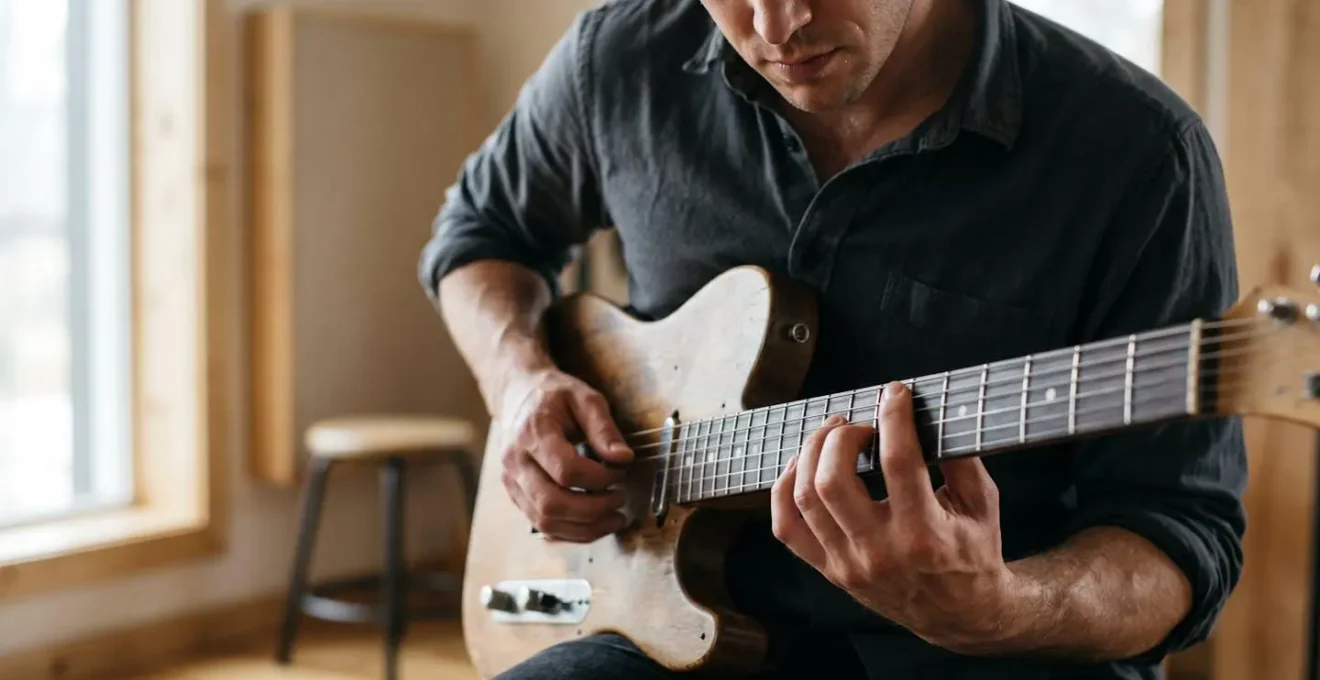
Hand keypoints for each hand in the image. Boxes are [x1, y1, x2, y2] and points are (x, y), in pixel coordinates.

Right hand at [498, 369, 632, 542]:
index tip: (620, 472)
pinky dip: (571, 531)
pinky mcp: (515, 495)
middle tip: (620, 500)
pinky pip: (542, 524)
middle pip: (552, 503)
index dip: (599, 479)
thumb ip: (604, 428)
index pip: (565, 470)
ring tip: (614, 518)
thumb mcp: (585, 398)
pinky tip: (594, 524)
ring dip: (584, 528)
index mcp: (533, 432)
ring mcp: (511, 481)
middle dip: (593, 510)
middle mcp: (516, 461)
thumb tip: (624, 458)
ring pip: (545, 520)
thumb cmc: (555, 396)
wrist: (519, 395)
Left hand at [771, 381, 1017, 651]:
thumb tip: (933, 408)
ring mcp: (849, 565)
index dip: (893, 416)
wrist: (961, 616)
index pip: (898, 461)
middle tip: (858, 423)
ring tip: (832, 434)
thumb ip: (960, 457)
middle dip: (840, 437)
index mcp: (924, 535)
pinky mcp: (831, 571)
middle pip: (833, 481)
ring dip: (811, 454)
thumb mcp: (983, 505)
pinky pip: (787, 528)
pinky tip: (802, 466)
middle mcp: (880, 553)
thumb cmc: (974, 554)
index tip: (894, 393)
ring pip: (806, 500)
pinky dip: (784, 490)